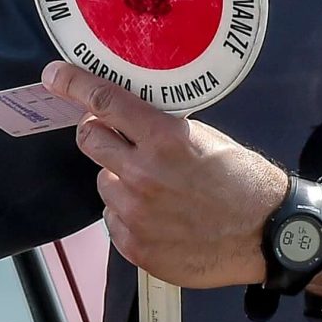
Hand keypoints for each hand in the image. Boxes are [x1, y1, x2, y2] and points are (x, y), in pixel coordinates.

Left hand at [44, 62, 287, 288]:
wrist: (267, 235)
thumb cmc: (245, 181)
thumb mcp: (206, 139)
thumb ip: (161, 129)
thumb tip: (125, 119)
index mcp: (165, 139)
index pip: (105, 102)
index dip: (73, 84)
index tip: (54, 76)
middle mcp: (143, 174)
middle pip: (89, 140)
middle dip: (100, 134)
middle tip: (120, 140)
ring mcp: (135, 213)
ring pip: (103, 182)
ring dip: (120, 179)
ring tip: (157, 190)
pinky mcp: (134, 246)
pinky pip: (113, 219)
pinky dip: (129, 215)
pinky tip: (160, 218)